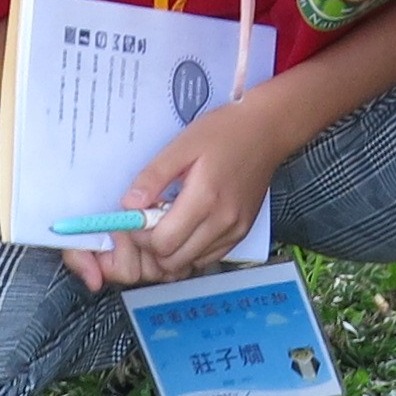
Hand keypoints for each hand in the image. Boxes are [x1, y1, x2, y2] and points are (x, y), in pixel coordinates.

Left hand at [61, 95, 290, 293]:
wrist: (266, 131)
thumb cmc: (224, 132)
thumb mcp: (181, 146)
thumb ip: (153, 177)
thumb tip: (129, 206)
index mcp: (205, 198)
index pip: (162, 243)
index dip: (141, 237)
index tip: (136, 219)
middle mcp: (223, 221)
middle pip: (174, 261)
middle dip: (153, 248)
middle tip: (148, 223)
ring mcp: (235, 231)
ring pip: (190, 264)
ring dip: (171, 251)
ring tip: (167, 223)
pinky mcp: (241, 234)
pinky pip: (207, 258)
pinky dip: (190, 250)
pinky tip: (186, 227)